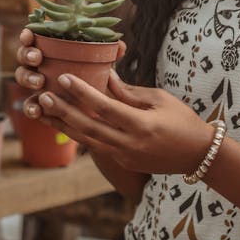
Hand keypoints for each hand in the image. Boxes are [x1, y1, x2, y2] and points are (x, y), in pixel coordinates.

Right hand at [14, 28, 126, 118]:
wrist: (97, 105)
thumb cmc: (95, 73)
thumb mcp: (103, 62)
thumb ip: (110, 53)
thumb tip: (119, 46)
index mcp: (52, 47)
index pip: (35, 37)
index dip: (28, 35)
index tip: (30, 35)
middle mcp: (40, 63)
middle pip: (24, 55)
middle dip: (27, 55)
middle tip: (38, 58)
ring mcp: (37, 82)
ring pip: (23, 77)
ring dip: (28, 78)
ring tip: (39, 82)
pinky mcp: (39, 102)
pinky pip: (30, 104)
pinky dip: (31, 106)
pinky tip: (37, 110)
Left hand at [35, 70, 214, 175]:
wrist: (197, 155)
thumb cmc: (182, 120)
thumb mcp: (159, 99)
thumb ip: (129, 92)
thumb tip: (106, 77)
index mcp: (141, 126)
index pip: (104, 107)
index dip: (82, 92)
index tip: (64, 78)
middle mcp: (129, 145)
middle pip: (88, 127)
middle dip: (63, 111)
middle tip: (43, 95)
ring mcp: (124, 157)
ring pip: (87, 140)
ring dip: (63, 125)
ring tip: (42, 111)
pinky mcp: (123, 162)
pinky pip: (96, 146)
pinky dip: (78, 133)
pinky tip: (64, 122)